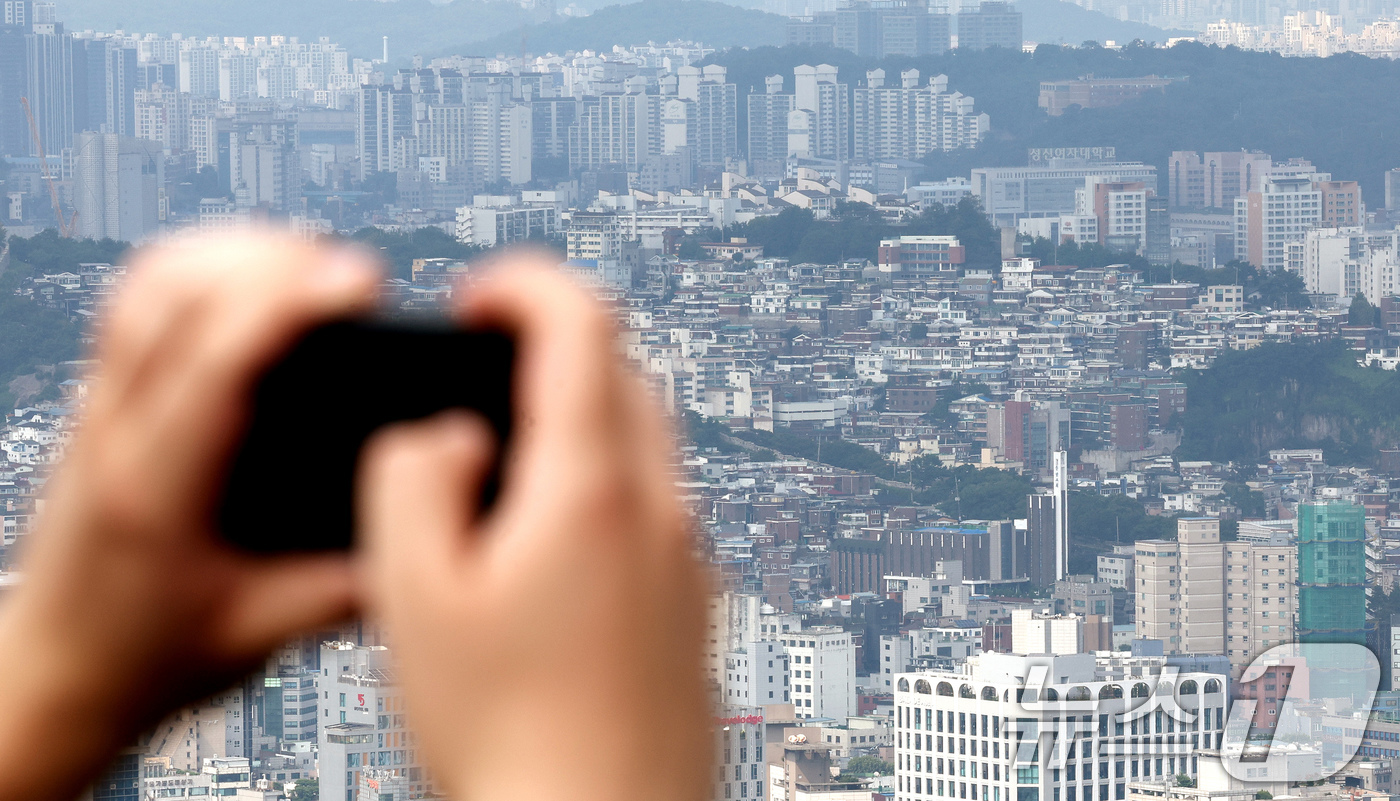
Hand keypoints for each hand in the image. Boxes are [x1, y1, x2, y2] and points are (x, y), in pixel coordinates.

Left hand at [0, 234, 378, 800]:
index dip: (294, 301)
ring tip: (307, 268)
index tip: (362, 279)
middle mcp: (114, 430)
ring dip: (231, 254)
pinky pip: (139, 299)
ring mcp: (98, 409)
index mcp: (156, 486)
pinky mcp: (103, 403)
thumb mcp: (264, 632)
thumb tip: (430, 527)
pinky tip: (252, 286)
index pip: (219, 357)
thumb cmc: (144, 661)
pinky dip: (201, 270)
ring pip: (148, 282)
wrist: (54, 679)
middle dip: (270, 258)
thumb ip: (353, 586)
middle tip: (347, 274)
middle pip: (173, 290)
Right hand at [358, 260, 711, 800]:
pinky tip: (549, 540)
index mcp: (594, 487)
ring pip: (646, 437)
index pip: (579, 322)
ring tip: (503, 456)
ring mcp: (690, 558)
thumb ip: (413, 480)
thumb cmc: (513, 736)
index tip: (475, 298)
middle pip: (624, 370)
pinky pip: (655, 501)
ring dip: (581, 412)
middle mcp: (662, 510)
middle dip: (552, 343)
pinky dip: (605, 479)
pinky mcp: (694, 603)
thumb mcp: (413, 596)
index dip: (521, 284)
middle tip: (481, 368)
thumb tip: (441, 434)